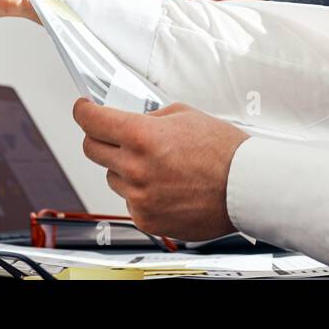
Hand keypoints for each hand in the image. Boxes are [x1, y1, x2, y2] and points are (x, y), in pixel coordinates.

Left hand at [73, 98, 250, 240]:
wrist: (245, 187)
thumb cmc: (223, 151)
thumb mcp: (184, 115)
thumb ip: (149, 118)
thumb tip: (129, 121)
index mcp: (142, 137)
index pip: (91, 121)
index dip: (83, 111)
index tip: (83, 109)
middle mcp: (135, 168)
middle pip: (91, 149)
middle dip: (100, 137)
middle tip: (116, 135)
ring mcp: (139, 197)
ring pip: (112, 177)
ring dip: (125, 168)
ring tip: (158, 165)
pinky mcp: (147, 219)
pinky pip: (130, 201)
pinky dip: (141, 192)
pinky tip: (166, 185)